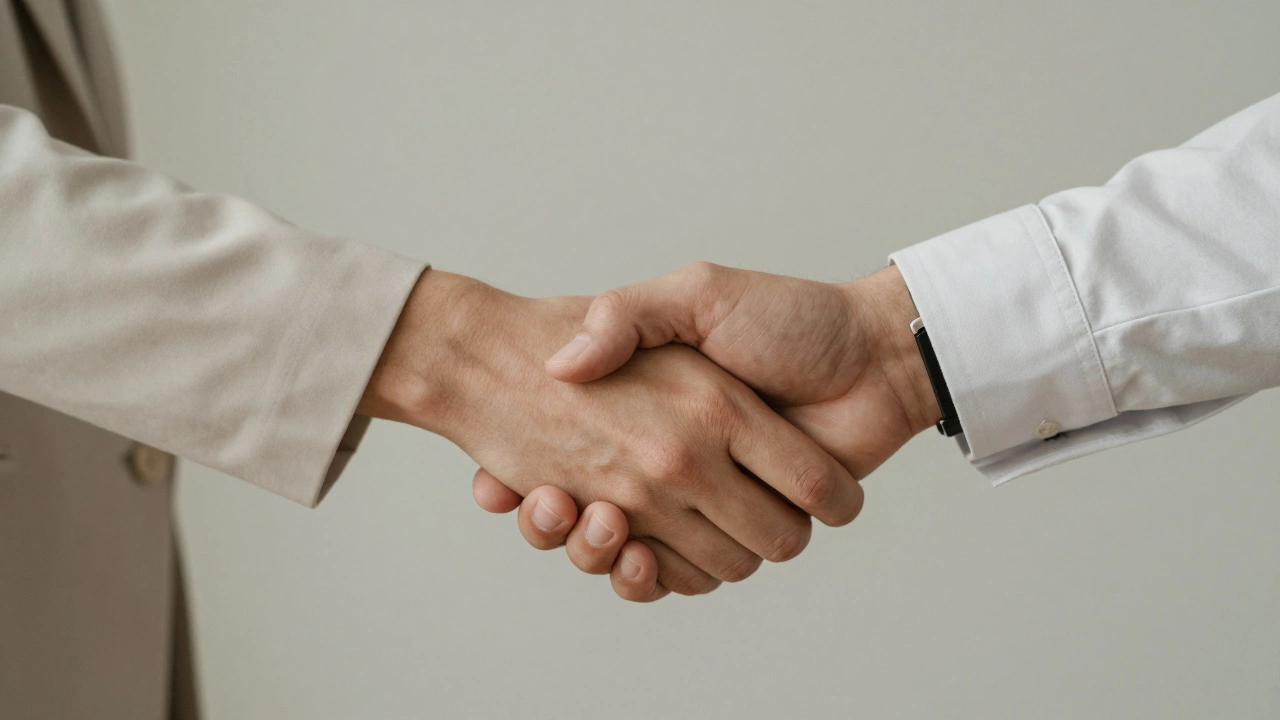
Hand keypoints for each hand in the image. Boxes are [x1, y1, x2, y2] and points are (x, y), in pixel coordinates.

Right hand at [359, 270, 861, 598]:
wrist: (872, 354)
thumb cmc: (788, 317)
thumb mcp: (696, 294)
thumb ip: (627, 316)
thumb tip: (562, 366)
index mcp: (653, 413)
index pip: (570, 460)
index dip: (538, 485)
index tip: (519, 483)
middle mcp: (672, 462)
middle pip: (592, 522)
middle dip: (568, 528)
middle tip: (553, 504)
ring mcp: (705, 500)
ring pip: (631, 556)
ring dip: (601, 554)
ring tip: (594, 521)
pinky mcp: (741, 530)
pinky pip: (685, 576)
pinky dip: (653, 577)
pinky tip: (635, 555)